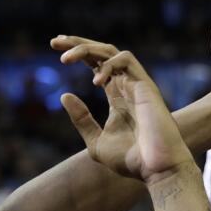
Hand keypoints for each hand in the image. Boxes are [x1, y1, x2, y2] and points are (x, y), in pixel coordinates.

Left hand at [54, 38, 192, 183]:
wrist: (156, 168)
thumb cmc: (131, 160)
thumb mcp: (96, 141)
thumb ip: (81, 119)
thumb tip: (64, 95)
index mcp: (117, 96)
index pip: (96, 65)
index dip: (78, 55)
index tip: (55, 49)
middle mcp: (126, 85)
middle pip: (102, 53)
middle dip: (78, 43)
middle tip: (54, 42)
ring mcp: (136, 83)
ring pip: (111, 51)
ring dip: (87, 49)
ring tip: (65, 59)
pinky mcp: (145, 85)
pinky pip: (125, 60)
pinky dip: (107, 65)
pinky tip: (95, 82)